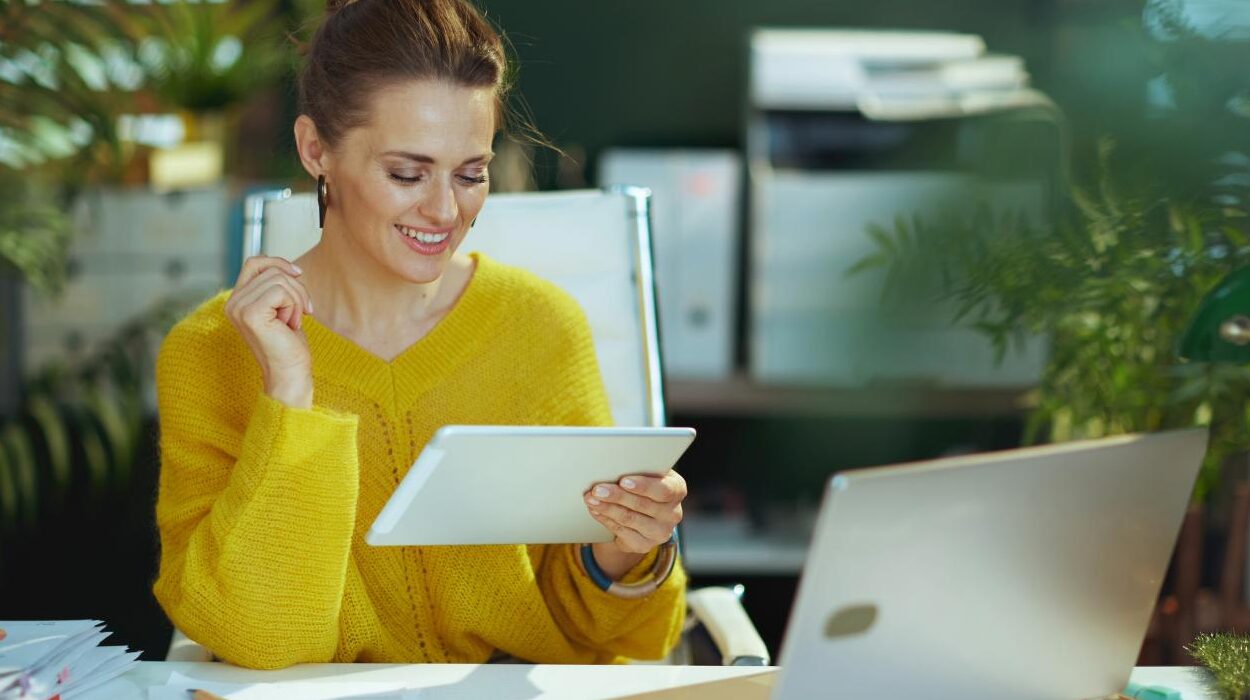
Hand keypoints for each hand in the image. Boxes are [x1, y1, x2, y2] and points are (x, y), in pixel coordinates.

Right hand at [225, 256, 314, 408]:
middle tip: (301, 313)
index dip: (278, 262)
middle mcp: (233, 302)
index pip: (255, 262)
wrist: (290, 373)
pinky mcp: (250, 313)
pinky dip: (294, 305)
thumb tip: (290, 268)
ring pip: (279, 279)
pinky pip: (281, 291)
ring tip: (294, 321)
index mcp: (237, 300)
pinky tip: (292, 325)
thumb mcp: (283, 308)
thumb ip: (278, 287)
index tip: (298, 274)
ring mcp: (239, 307)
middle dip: (296, 289)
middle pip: (272, 270)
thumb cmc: (289, 343)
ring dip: (297, 299)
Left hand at [584, 470, 685, 577]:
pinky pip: (622, 532)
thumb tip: (614, 465)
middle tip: (597, 489)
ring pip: (630, 519)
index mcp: (677, 490)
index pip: (663, 489)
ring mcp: (661, 532)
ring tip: (591, 499)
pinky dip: (606, 520)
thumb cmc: (643, 484)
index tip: (623, 481)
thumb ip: (638, 469)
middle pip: (643, 504)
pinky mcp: (645, 545)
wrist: (643, 512)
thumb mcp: (647, 474)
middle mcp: (673, 513)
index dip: (643, 486)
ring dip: (607, 508)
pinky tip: (596, 511)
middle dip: (617, 496)